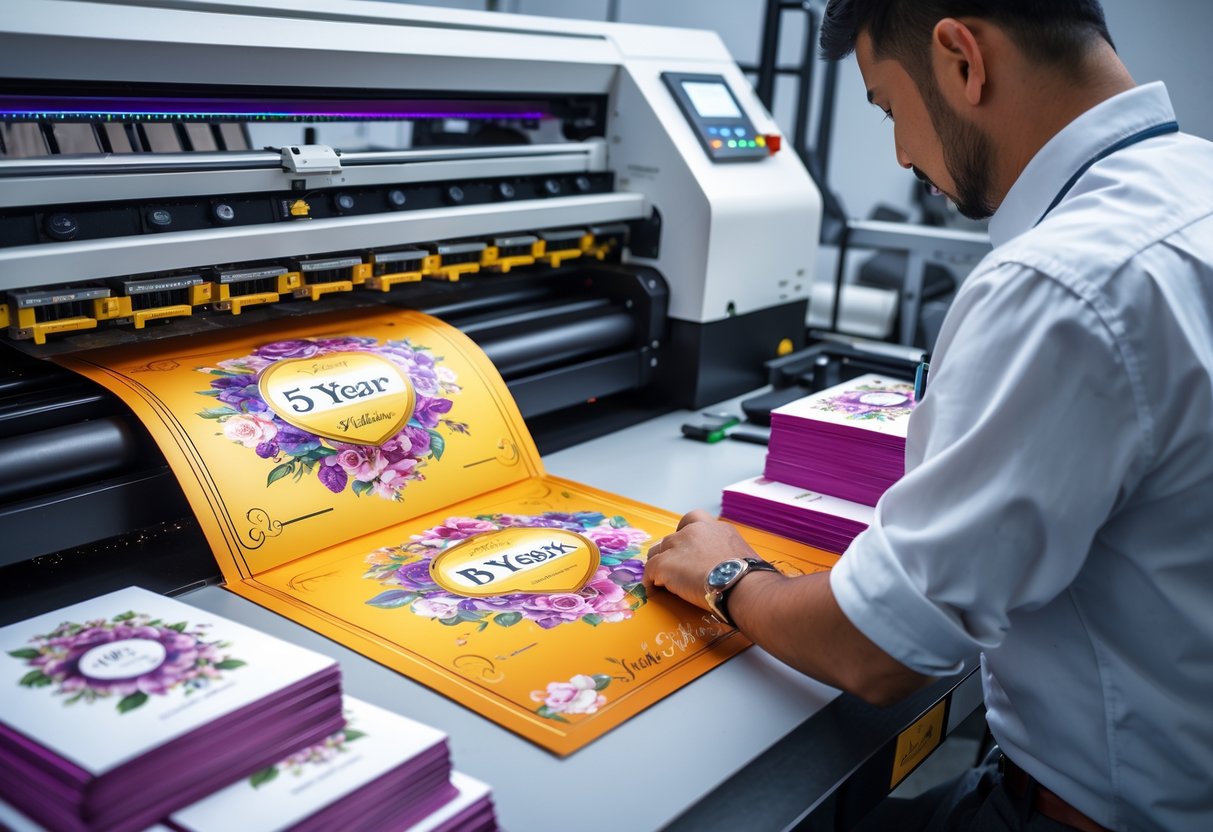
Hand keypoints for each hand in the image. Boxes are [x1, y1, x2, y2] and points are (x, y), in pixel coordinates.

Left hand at [644, 509, 759, 609]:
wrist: (742, 585)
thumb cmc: (751, 578)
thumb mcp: (745, 558)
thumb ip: (734, 557)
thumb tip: (739, 571)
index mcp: (717, 529)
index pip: (694, 521)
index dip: (686, 534)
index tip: (688, 549)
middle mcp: (695, 531)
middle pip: (672, 537)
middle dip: (670, 551)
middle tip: (673, 568)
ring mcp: (678, 546)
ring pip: (657, 551)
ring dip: (658, 564)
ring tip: (660, 580)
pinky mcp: (665, 563)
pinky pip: (650, 570)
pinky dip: (650, 580)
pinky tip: (653, 588)